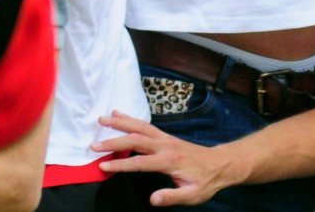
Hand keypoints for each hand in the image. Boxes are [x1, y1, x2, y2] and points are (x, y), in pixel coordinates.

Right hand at [95, 111, 237, 205]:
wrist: (220, 165)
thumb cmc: (206, 181)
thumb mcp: (193, 195)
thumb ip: (172, 197)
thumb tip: (153, 199)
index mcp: (169, 161)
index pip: (139, 163)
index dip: (120, 164)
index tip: (102, 165)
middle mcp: (165, 146)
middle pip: (135, 140)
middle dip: (113, 141)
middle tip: (93, 145)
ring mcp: (165, 138)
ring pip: (139, 127)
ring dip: (119, 123)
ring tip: (101, 119)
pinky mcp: (165, 136)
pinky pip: (145, 125)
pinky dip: (130, 119)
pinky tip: (118, 114)